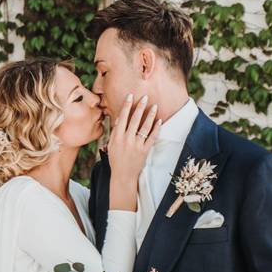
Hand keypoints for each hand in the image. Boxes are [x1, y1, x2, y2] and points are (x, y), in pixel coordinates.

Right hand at [107, 94, 160, 211]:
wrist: (123, 175)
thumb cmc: (116, 159)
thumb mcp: (111, 144)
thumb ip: (115, 131)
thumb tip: (118, 117)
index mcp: (117, 137)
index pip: (122, 117)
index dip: (126, 106)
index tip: (130, 96)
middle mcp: (127, 140)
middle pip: (134, 120)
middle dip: (140, 107)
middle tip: (145, 97)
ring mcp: (137, 145)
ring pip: (145, 127)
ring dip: (150, 115)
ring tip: (154, 106)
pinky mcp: (145, 151)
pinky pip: (152, 138)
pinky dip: (156, 129)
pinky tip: (160, 121)